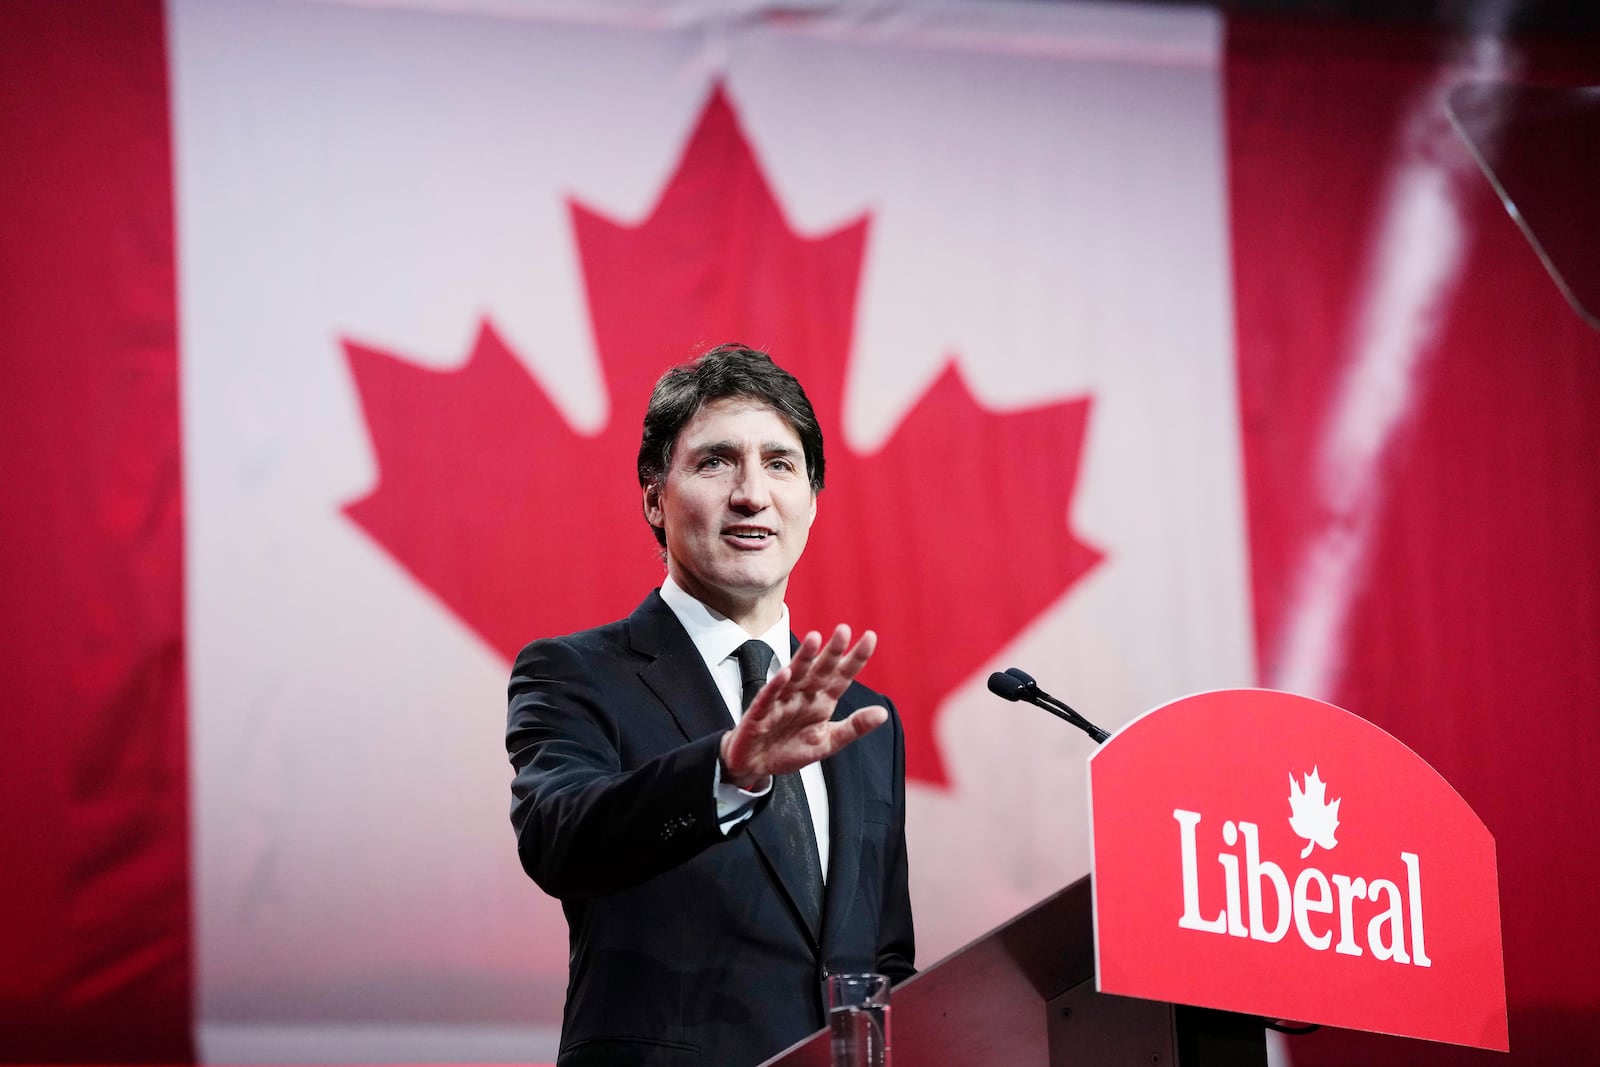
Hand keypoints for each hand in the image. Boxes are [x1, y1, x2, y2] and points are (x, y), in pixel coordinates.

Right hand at [719, 624, 886, 789]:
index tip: (870, 638)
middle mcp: (803, 695)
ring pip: (795, 675)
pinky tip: (785, 674)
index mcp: (821, 701)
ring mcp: (782, 701)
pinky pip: (769, 696)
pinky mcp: (760, 713)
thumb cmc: (789, 749)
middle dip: (832, 651)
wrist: (756, 765)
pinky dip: (776, 685)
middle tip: (844, 630)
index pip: (842, 676)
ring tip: (814, 639)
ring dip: (804, 657)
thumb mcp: (828, 742)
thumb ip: (854, 727)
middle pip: (820, 669)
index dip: (855, 658)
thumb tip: (882, 713)